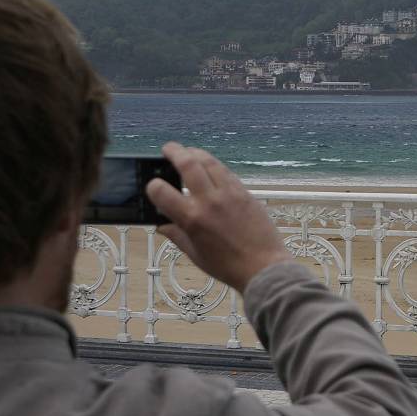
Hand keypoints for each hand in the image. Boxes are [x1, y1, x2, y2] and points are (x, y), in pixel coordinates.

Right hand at [146, 142, 291, 293]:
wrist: (263, 266)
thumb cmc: (228, 266)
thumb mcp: (195, 254)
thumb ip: (177, 236)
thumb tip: (161, 225)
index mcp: (191, 219)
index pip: (162, 192)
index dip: (153, 186)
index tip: (153, 185)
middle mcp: (208, 201)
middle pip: (188, 164)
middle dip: (175, 152)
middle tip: (168, 148)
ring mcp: (228, 194)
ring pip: (209, 162)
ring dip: (195, 153)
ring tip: (188, 152)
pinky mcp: (244, 192)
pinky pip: (226, 171)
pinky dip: (214, 165)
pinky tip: (209, 166)